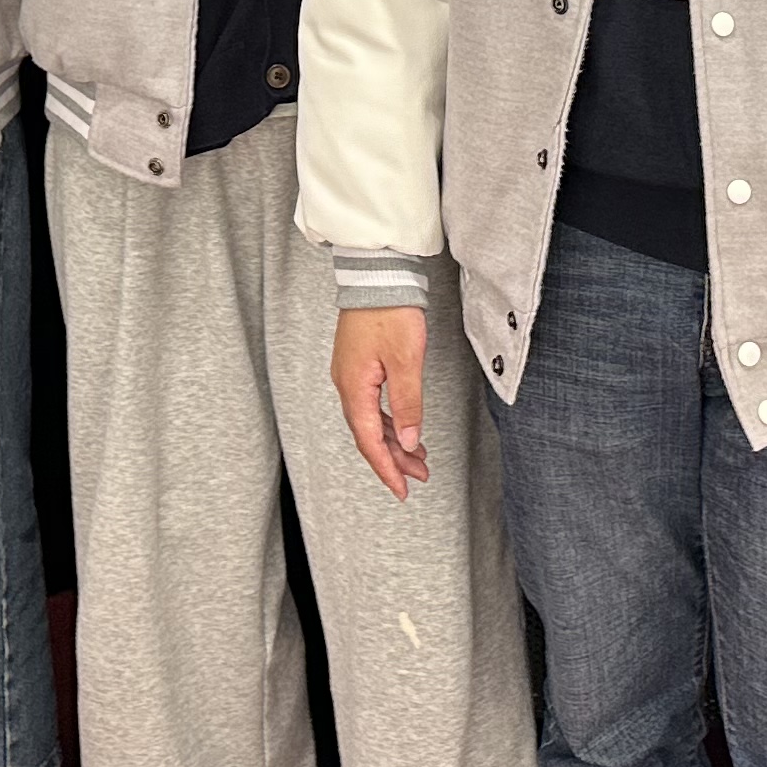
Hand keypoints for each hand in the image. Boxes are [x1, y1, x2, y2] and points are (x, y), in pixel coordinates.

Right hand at [333, 306, 431, 501]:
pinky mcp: (358, 366)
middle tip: (419, 477)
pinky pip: (372, 405)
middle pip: (369, 435)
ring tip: (418, 458)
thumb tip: (410, 441)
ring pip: (371, 421)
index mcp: (354, 388)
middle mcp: (347, 385)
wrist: (377, 276)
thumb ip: (408, 404)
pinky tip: (405, 428)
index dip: (386, 469)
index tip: (402, 490)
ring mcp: (351, 376)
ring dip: (394, 442)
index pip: (369, 441)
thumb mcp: (406, 360)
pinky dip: (390, 422)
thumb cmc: (389, 311)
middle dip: (394, 459)